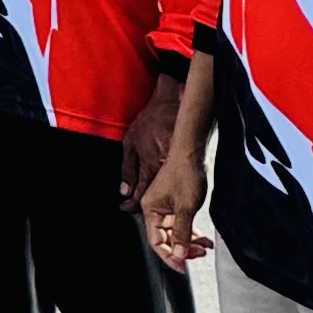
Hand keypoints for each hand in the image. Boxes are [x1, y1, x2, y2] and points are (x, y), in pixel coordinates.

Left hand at [118, 70, 185, 214]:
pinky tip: (164, 184)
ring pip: (167, 190)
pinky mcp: (187, 161)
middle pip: (155, 196)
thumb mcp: (130, 142)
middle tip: (134, 204)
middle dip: (144, 203)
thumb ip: (127, 169)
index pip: (141, 195)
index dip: (132, 205)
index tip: (126, 207)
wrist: (173, 104)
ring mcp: (179, 166)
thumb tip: (125, 190)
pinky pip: (176, 179)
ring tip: (149, 197)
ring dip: (157, 196)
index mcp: (151, 166)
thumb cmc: (151, 120)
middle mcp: (166, 170)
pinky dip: (169, 184)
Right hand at [141, 124, 212, 268]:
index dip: (170, 256)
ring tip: (205, 247)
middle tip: (199, 254)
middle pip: (166, 239)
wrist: (192, 152)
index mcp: (150, 210)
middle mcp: (155, 210)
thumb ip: (182, 233)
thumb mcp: (186, 207)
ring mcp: (165, 206)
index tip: (183, 267)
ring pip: (176, 233)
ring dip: (190, 242)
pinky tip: (204, 238)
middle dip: (183, 249)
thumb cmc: (185, 173)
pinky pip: (182, 224)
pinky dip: (193, 232)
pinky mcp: (175, 203)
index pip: (156, 241)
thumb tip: (180, 254)